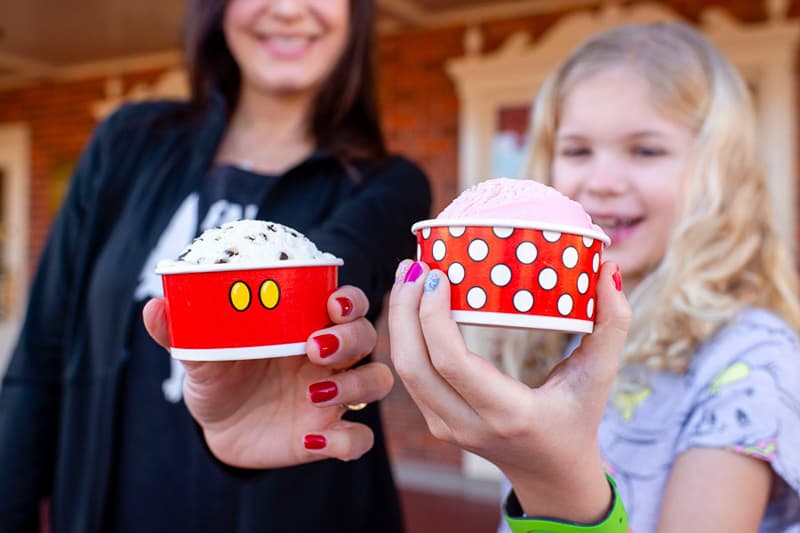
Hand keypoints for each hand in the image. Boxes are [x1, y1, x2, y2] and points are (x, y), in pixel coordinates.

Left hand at [143, 285, 391, 467]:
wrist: (217, 427)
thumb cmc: (218, 376)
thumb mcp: (198, 352)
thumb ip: (181, 330)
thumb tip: (155, 306)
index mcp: (304, 326)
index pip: (346, 303)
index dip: (350, 299)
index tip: (331, 303)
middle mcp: (328, 357)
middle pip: (367, 337)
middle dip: (352, 337)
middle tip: (314, 346)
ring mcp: (333, 396)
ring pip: (376, 381)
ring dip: (356, 384)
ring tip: (313, 394)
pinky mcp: (330, 435)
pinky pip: (359, 438)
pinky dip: (347, 440)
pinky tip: (311, 440)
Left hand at [388, 260, 630, 522]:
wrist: (552, 474)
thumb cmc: (577, 419)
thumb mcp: (600, 376)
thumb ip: (612, 323)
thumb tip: (608, 269)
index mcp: (507, 413)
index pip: (451, 362)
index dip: (433, 315)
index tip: (437, 275)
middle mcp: (467, 424)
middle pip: (413, 364)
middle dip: (405, 310)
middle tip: (414, 266)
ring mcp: (445, 427)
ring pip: (404, 370)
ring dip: (399, 319)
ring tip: (408, 276)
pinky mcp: (435, 422)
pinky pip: (409, 376)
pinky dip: (405, 337)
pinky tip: (413, 305)